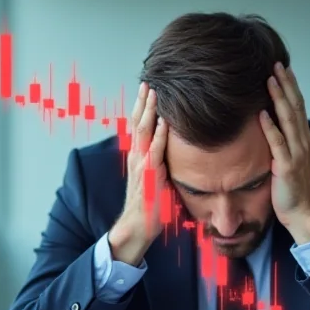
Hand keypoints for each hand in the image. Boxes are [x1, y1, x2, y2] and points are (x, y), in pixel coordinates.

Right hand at [109, 82, 168, 264]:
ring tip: (153, 94)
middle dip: (142, 103)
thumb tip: (172, 150)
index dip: (142, 108)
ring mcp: (141, 165)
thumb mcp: (154, 178)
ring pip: (144, 133)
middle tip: (147, 82)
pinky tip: (164, 122)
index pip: (139, 127)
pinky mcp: (150, 176)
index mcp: (138, 156)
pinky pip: (155, 152)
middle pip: (138, 124)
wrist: (138, 226)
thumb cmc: (149, 204)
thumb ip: (159, 162)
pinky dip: (159, 136)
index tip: (147, 89)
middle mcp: (137, 157)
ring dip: (149, 112)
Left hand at [259, 62, 309, 244]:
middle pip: (294, 106)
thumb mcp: (290, 159)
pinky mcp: (287, 166)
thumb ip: (283, 141)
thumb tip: (269, 124)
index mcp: (303, 138)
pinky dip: (270, 128)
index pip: (298, 106)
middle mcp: (302, 141)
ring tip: (270, 80)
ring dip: (279, 99)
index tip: (281, 68)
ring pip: (288, 120)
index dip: (291, 86)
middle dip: (286, 84)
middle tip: (276, 64)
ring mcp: (296, 153)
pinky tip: (262, 114)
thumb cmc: (293, 187)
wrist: (303, 212)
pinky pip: (278, 144)